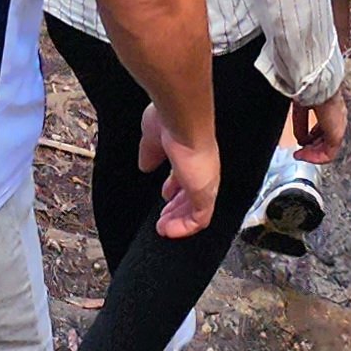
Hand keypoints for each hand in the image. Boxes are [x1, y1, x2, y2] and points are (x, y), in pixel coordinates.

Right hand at [136, 99, 221, 237]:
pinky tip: (169, 231)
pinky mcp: (205, 194)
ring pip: (195, 210)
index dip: (174, 188)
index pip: (185, 176)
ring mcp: (205, 182)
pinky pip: (199, 220)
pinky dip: (184, 228)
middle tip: (162, 218)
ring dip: (178, 221)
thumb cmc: (171, 121)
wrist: (183, 120)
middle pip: (190, 196)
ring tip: (163, 229)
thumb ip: (149, 153)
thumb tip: (144, 165)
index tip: (164, 195)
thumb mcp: (152, 140)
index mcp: (191, 154)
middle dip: (175, 209)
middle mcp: (201, 169)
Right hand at [295, 93, 349, 162]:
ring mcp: (338, 127)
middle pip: (326, 138)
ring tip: (301, 155)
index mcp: (330, 108)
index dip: (312, 136)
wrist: (316, 85)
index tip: (302, 141)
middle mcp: (336, 119)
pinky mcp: (336, 135)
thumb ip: (300, 123)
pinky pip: (328, 153)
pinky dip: (315, 157)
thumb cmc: (309, 89)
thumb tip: (299, 138)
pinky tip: (305, 156)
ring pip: (328, 148)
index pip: (323, 127)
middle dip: (312, 147)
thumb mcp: (301, 106)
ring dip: (313, 154)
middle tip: (301, 152)